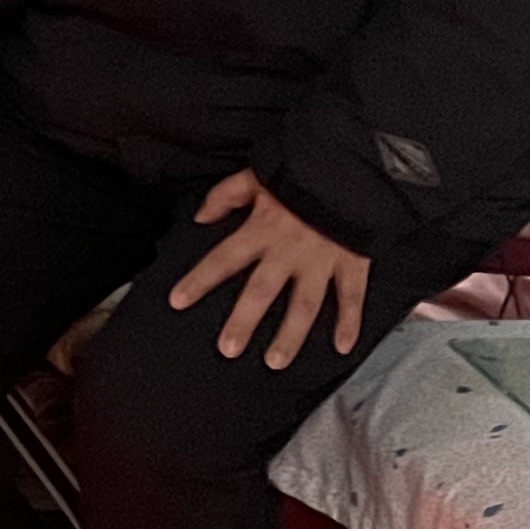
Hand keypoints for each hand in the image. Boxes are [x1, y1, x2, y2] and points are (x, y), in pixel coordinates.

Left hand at [167, 170, 370, 367]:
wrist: (353, 166)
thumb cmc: (301, 172)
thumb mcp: (256, 176)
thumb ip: (225, 196)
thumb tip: (200, 217)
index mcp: (261, 229)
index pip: (223, 259)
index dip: (199, 280)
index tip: (177, 301)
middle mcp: (289, 251)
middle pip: (261, 291)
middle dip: (244, 321)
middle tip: (227, 349)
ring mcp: (322, 260)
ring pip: (305, 305)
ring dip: (290, 336)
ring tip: (274, 362)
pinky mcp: (352, 263)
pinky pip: (352, 297)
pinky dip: (349, 322)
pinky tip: (342, 347)